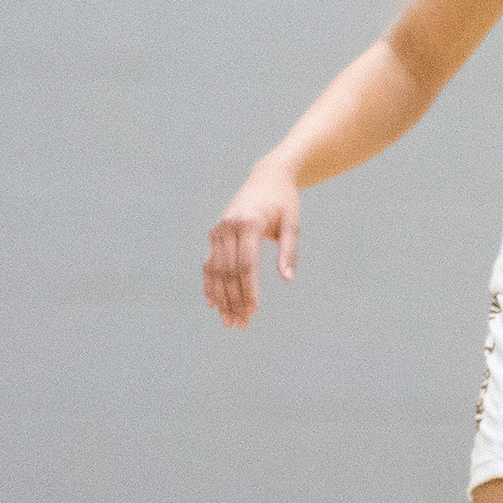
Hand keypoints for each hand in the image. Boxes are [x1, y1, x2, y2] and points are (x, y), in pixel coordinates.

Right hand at [203, 165, 300, 326]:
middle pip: (228, 271)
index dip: (248, 290)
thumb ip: (289, 251)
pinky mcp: (215, 233)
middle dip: (234, 300)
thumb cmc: (284, 201)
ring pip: (216, 270)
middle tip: (240, 325)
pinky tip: (213, 304)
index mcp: (249, 223)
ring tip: (228, 321)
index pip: (246, 265)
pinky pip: (209, 263)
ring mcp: (219, 230)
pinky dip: (210, 284)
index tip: (253, 312)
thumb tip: (287, 279)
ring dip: (221, 298)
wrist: (267, 177)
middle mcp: (229, 226)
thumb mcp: (292, 223)